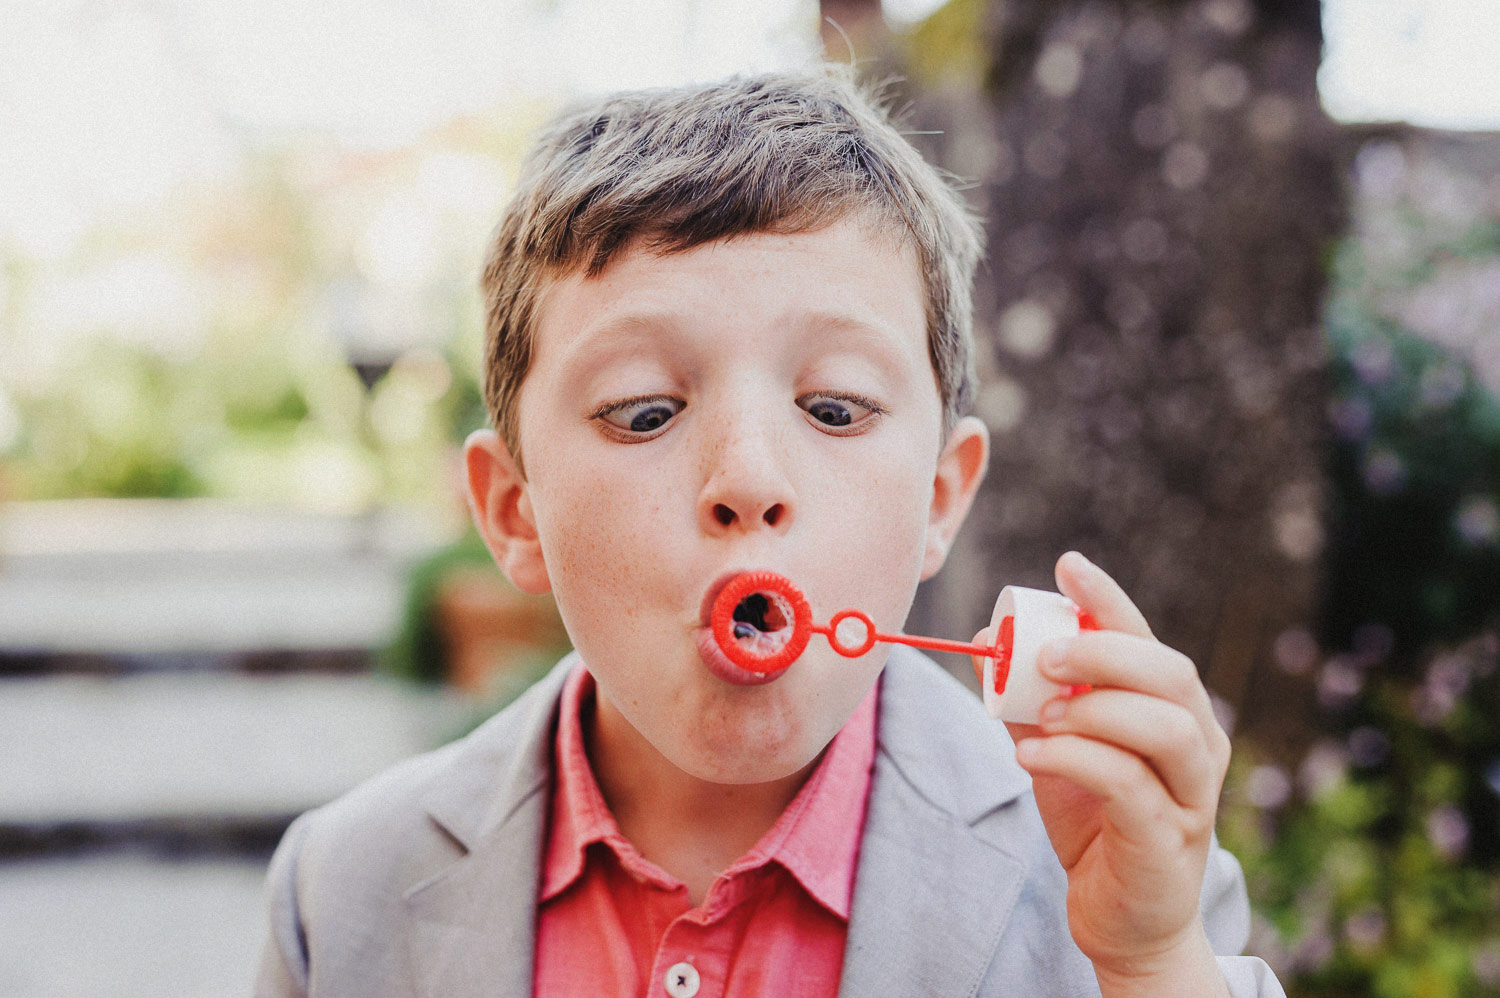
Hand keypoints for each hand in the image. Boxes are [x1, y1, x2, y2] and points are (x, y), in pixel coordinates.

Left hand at [972, 552, 1232, 995]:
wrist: (1123, 920)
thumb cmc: (1096, 823)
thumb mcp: (1058, 750)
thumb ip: (1031, 700)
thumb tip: (985, 643)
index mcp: (1172, 711)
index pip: (1148, 641)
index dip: (1109, 601)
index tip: (1067, 566)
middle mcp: (1196, 745)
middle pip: (1169, 675)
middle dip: (1104, 653)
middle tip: (1043, 655)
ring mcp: (1191, 795)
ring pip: (1164, 727)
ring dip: (1095, 709)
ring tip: (1042, 715)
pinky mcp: (1168, 842)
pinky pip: (1130, 785)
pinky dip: (1077, 760)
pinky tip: (1032, 754)